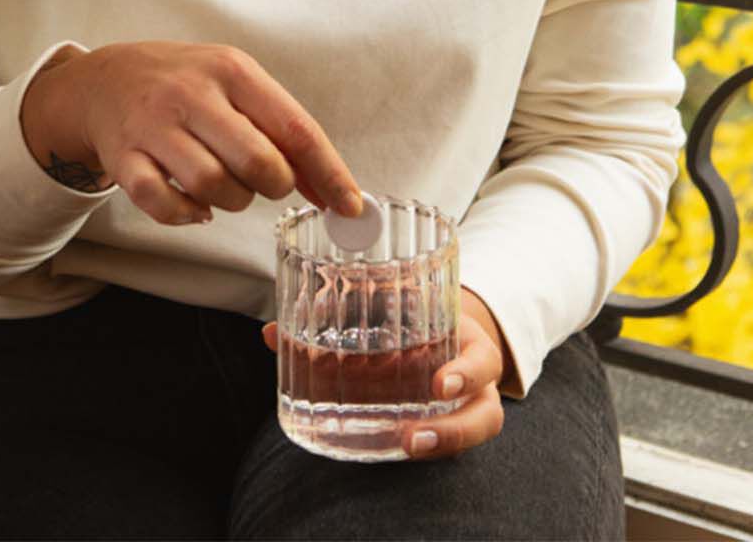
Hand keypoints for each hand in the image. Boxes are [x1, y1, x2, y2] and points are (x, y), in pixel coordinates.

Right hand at [21, 42, 361, 223]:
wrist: (106, 79)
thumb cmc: (186, 85)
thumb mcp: (237, 85)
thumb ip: (282, 131)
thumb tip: (333, 189)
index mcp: (232, 71)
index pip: (295, 129)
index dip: (329, 174)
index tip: (349, 206)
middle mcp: (192, 94)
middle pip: (257, 162)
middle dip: (274, 186)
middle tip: (265, 182)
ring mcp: (154, 126)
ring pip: (213, 186)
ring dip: (232, 201)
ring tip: (226, 187)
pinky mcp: (123, 158)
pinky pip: (164, 204)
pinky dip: (187, 215)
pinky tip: (195, 206)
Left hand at [260, 287, 508, 459]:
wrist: (434, 328)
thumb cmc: (407, 315)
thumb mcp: (387, 304)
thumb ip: (336, 313)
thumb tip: (270, 333)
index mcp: (466, 344)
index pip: (483, 361)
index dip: (466, 373)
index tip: (438, 384)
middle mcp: (472, 382)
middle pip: (482, 414)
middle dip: (453, 431)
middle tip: (413, 438)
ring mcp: (461, 408)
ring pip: (469, 434)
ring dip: (439, 445)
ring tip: (407, 448)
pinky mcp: (444, 426)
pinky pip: (443, 445)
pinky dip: (423, 447)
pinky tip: (392, 449)